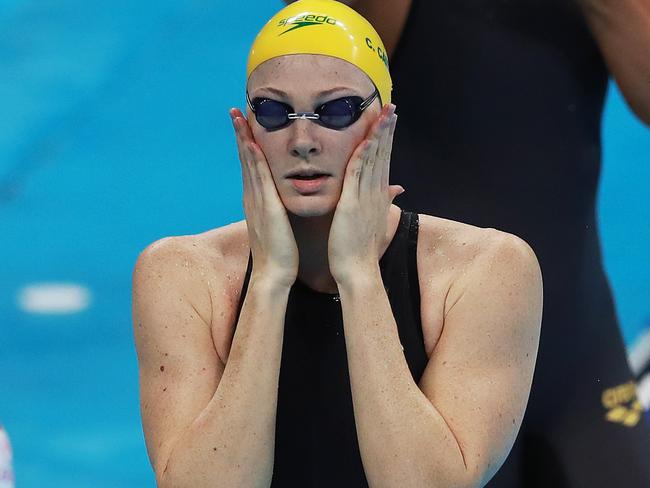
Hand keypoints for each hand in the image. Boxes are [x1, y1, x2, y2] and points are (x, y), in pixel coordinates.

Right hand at [229, 108, 298, 287]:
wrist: (274, 274)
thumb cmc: (280, 253)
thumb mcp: (277, 225)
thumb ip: (275, 211)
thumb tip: (278, 203)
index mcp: (256, 200)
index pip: (251, 166)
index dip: (247, 144)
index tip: (245, 124)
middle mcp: (252, 197)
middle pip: (245, 159)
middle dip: (240, 134)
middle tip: (235, 111)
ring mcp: (256, 202)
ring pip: (249, 164)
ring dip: (243, 139)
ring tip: (238, 117)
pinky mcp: (266, 208)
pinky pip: (259, 179)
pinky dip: (254, 160)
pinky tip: (252, 143)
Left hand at [328, 104, 402, 284]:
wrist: (358, 269)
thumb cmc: (360, 248)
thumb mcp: (373, 220)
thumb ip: (383, 202)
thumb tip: (396, 190)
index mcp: (378, 195)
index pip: (384, 160)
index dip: (386, 139)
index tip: (389, 120)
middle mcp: (376, 192)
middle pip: (383, 155)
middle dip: (387, 130)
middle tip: (391, 107)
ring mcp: (366, 197)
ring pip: (374, 160)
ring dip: (378, 137)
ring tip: (383, 115)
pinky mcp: (353, 203)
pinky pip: (358, 176)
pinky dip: (362, 157)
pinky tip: (365, 141)